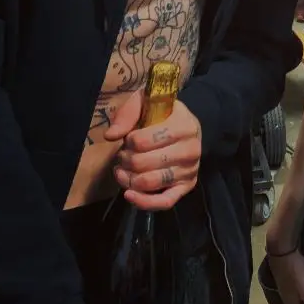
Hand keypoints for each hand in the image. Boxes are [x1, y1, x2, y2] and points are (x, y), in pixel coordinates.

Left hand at [106, 90, 201, 210]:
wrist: (186, 125)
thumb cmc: (163, 114)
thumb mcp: (145, 101)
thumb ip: (128, 113)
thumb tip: (111, 136)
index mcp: (184, 125)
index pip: (142, 141)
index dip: (128, 140)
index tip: (129, 137)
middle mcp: (192, 149)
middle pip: (142, 164)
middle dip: (125, 160)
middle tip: (124, 154)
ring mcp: (191, 169)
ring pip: (149, 182)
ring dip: (128, 179)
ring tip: (123, 170)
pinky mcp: (187, 186)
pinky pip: (164, 202)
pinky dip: (144, 202)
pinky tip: (129, 194)